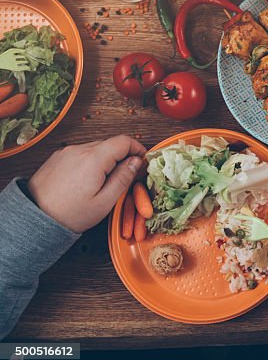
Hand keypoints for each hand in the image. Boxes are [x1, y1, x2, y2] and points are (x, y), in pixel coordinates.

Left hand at [26, 135, 145, 231]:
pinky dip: (89, 162)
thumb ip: (124, 178)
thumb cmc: (69, 214)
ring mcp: (66, 152)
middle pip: (110, 144)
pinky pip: (80, 154)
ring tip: (103, 182)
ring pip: (95, 149)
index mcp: (94, 159)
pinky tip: (86, 181)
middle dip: (122, 157)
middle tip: (125, 176)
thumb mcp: (105, 201)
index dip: (137, 149)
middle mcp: (78, 150)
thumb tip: (136, 161)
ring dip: (105, 160)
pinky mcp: (57, 158)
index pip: (124, 141)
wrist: (33, 219)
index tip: (142, 161)